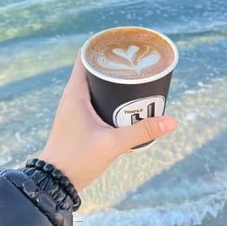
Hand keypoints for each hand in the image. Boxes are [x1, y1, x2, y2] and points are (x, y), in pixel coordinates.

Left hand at [39, 52, 176, 190]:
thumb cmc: (77, 159)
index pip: (85, 56)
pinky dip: (110, 95)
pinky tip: (127, 103)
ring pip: (95, 85)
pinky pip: (95, 99)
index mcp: (75, 92)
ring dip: (113, 81)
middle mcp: (73, 96)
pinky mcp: (79, 120)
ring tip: (136, 79)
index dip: (102, 45)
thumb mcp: (113, 143)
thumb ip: (141, 132)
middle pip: (94, 68)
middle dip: (115, 63)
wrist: (55, 183)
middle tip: (138, 61)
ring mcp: (75, 108)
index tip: (123, 42)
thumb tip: (171, 122)